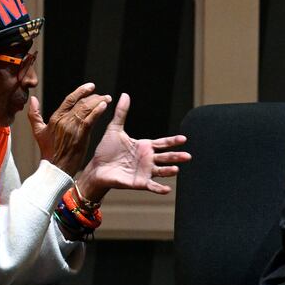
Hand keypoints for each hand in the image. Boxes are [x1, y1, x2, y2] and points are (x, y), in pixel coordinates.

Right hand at [28, 82, 111, 174]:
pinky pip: (91, 119)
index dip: (80, 91)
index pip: (69, 99)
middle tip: (103, 95)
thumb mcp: (38, 131)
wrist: (55, 167)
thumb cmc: (48, 151)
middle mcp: (64, 120)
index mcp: (55, 118)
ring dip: (99, 102)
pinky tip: (104, 106)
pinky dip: (98, 111)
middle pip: (81, 103)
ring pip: (87, 109)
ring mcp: (72, 127)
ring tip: (107, 99)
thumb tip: (32, 99)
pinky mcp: (80, 135)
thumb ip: (34, 115)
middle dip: (93, 97)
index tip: (90, 86)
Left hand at [74, 94, 189, 200]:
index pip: (163, 143)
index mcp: (145, 146)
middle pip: (166, 157)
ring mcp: (145, 172)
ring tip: (176, 170)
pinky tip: (167, 189)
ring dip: (169, 171)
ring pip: (161, 171)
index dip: (173, 141)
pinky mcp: (139, 183)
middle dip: (177, 157)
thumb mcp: (115, 129)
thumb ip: (122, 113)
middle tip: (188, 156)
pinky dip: (159, 188)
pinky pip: (152, 185)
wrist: (97, 167)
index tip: (183, 139)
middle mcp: (148, 159)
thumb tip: (125, 95)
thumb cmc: (106, 150)